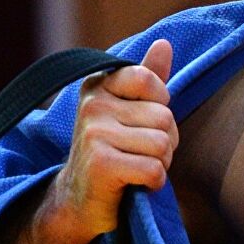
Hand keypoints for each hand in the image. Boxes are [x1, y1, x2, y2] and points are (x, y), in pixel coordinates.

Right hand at [49, 37, 178, 235]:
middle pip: (164, 117)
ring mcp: (93, 134)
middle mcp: (92, 106)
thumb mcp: (127, 111)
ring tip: (137, 168)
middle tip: (140, 153)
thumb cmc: (111, 152)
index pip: (149, 80)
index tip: (141, 122)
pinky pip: (154, 169)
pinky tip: (136, 184)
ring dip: (161, 163)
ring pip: (162, 144)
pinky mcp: (101, 164)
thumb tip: (164, 43)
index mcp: (98, 86)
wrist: (78, 201)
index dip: (159, 106)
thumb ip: (147, 79)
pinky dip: (154, 183)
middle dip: (165, 142)